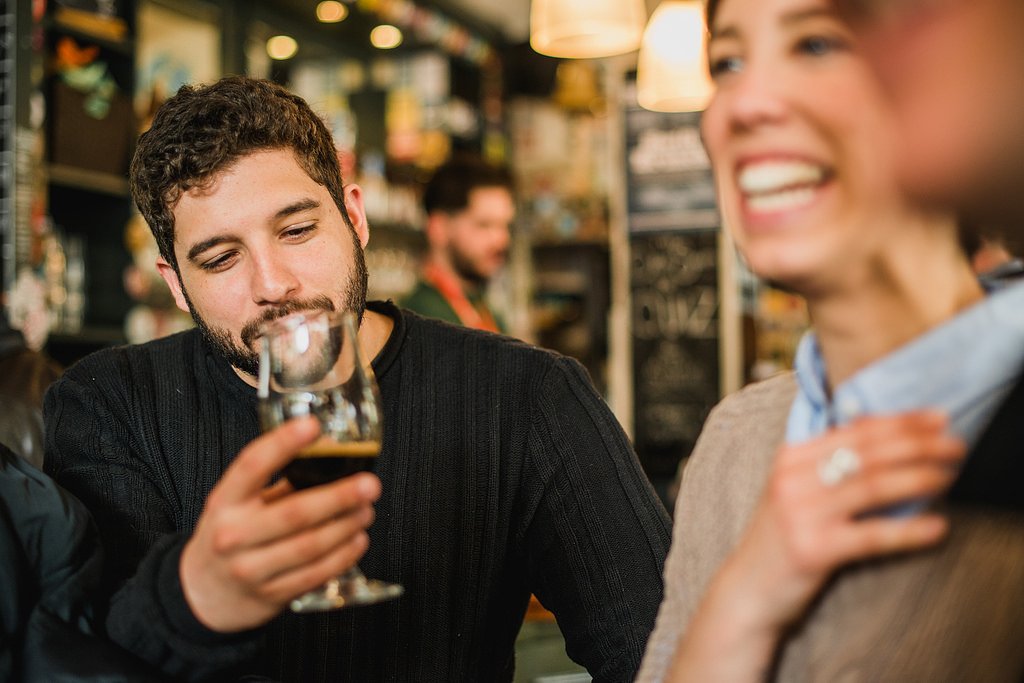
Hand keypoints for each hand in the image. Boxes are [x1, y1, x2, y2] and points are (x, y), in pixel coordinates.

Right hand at [179, 416, 380, 631]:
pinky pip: (315, 574)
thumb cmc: (231, 534)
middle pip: (293, 513)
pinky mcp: (270, 595)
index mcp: (224, 501)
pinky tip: (358, 539)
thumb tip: (330, 448)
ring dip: (346, 526)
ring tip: (367, 511)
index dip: (282, 444)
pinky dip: (343, 555)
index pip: (251, 466)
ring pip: (310, 546)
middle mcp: (233, 535)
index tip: (312, 425)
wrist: (204, 593)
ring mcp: (250, 569)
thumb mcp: (239, 502)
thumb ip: (280, 479)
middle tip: (370, 484)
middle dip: (339, 497)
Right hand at [670, 411, 964, 680]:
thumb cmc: (781, 539)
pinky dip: (909, 531)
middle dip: (918, 445)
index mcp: (790, 457)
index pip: (855, 430)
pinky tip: (937, 527)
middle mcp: (792, 478)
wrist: (747, 590)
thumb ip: (828, 463)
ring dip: (919, 478)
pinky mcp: (812, 549)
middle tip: (956, 445)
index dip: (902, 421)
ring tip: (950, 476)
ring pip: (872, 486)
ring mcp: (799, 513)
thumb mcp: (795, 491)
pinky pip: (871, 535)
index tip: (939, 418)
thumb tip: (887, 435)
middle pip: (867, 453)